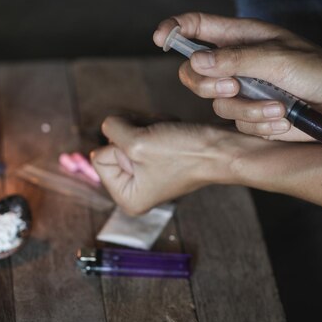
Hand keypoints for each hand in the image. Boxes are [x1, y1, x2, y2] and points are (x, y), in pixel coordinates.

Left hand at [90, 116, 236, 214]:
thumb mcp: (136, 141)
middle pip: (113, 145)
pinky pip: (144, 131)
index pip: (100, 158)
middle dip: (134, 133)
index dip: (122, 146)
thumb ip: (111, 130)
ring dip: (147, 126)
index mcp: (127, 197)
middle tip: (159, 141)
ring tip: (168, 135)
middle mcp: (136, 188)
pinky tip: (173, 131)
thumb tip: (108, 124)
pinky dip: (157, 125)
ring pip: (128, 133)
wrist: (222, 148)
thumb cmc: (185, 153)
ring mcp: (148, 171)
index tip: (150, 153)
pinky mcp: (160, 156)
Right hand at [153, 12, 321, 140]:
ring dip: (248, 109)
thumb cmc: (319, 70)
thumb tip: (194, 62)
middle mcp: (236, 65)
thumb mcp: (278, 58)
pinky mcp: (253, 117)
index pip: (196, 27)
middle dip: (207, 84)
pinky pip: (239, 125)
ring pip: (216, 105)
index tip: (161, 39)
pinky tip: (284, 117)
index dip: (174, 29)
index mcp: (240, 38)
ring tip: (280, 105)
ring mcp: (243, 92)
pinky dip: (261, 123)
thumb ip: (236, 59)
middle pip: (193, 74)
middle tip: (234, 86)